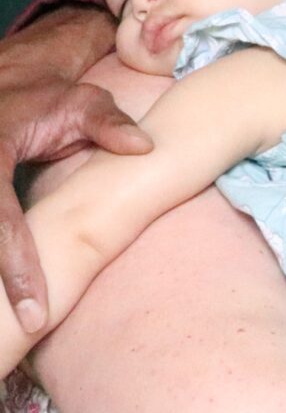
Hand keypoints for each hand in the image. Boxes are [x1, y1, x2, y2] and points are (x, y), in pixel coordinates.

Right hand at [0, 9, 138, 333]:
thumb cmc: (51, 98)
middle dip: (1, 287)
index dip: (16, 266)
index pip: (2, 218)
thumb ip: (110, 124)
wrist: (11, 82)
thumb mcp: (83, 103)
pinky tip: (7, 298)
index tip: (36, 308)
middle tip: (27, 329)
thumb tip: (144, 148)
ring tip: (17, 325)